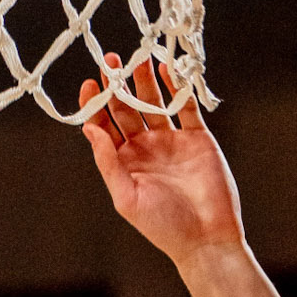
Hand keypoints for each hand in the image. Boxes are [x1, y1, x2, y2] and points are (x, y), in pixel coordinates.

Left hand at [79, 54, 246, 270]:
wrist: (207, 238)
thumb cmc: (164, 227)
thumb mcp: (127, 197)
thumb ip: (108, 163)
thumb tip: (90, 130)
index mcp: (124, 162)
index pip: (104, 126)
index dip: (95, 105)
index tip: (90, 84)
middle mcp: (145, 148)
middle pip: (126, 109)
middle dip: (117, 85)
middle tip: (111, 61)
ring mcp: (171, 140)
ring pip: (154, 103)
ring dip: (145, 81)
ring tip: (137, 58)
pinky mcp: (197, 138)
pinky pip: (186, 107)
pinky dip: (178, 89)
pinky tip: (168, 70)